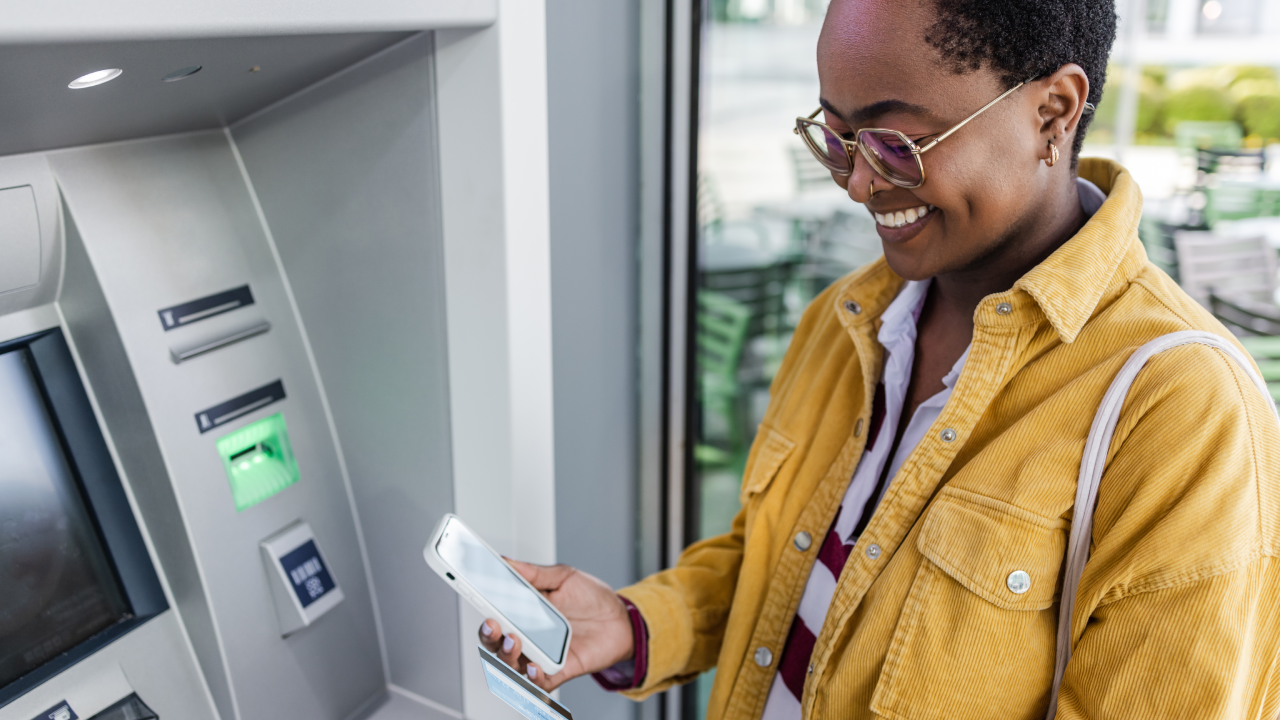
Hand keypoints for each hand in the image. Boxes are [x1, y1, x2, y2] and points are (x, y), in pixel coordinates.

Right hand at [478, 560, 633, 690]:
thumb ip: (534, 573)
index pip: (494, 616)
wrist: (622, 618)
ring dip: (508, 655)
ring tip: (514, 640)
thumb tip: (506, 561)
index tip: (476, 599)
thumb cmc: (591, 597)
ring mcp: (542, 655)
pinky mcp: (559, 671)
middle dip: (489, 636)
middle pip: (496, 643)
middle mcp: (528, 637)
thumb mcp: (563, 577)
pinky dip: (534, 678)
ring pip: (513, 665)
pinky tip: (534, 666)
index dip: (482, 609)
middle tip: (493, 624)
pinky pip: (541, 681)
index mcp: (524, 614)